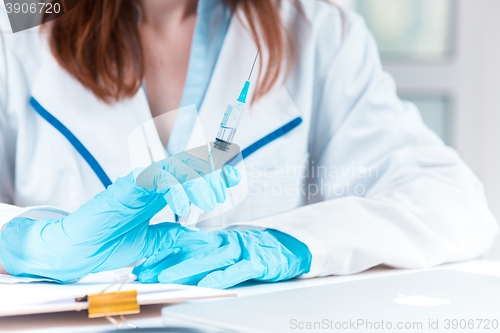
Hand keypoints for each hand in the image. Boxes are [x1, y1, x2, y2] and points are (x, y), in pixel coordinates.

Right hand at [0, 153, 239, 281]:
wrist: (80, 250)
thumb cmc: (108, 244)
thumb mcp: (151, 243)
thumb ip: (172, 236)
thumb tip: (196, 235)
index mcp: (159, 194)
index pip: (190, 176)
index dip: (213, 174)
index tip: (231, 178)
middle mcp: (153, 184)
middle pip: (188, 167)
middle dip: (211, 176)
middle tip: (221, 193)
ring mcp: (141, 182)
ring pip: (176, 168)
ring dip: (197, 181)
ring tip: (209, 201)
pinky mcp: (128, 184)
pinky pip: (156, 177)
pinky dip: (174, 187)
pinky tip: (182, 205)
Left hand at [133, 229, 311, 288]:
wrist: (293, 246)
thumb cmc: (259, 251)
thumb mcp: (231, 251)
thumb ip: (209, 257)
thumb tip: (182, 269)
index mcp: (218, 239)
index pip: (187, 244)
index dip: (164, 253)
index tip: (144, 263)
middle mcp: (227, 242)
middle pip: (193, 252)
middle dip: (167, 261)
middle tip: (144, 272)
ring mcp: (243, 251)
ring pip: (211, 260)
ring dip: (187, 268)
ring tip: (165, 278)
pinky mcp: (259, 262)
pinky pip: (238, 271)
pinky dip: (222, 277)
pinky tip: (206, 285)